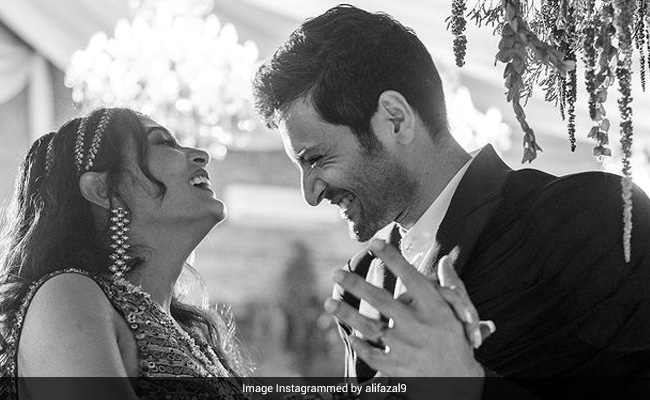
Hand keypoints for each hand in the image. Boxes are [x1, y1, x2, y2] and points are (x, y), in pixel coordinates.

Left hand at [324, 239, 485, 376]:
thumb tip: (446, 260)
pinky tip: (348, 334)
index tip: (375, 242)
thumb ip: (452, 285)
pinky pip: (371, 353)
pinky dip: (358, 343)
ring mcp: (406, 348)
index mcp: (435, 309)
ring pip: (370, 327)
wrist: (459, 383)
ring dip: (347, 314)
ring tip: (329, 302)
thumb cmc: (456, 341)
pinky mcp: (397, 368)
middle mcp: (419, 326)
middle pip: (382, 301)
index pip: (411, 277)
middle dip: (356, 285)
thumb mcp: (459, 313)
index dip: (393, 258)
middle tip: (336, 273)